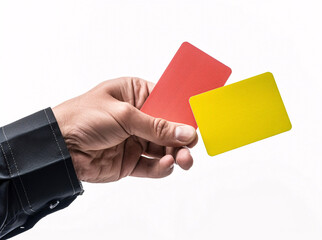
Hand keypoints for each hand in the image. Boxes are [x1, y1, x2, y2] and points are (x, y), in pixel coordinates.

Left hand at [52, 77, 197, 182]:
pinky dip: (162, 167)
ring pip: (165, 149)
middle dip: (182, 137)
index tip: (198, 120)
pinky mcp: (131, 161)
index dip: (183, 111)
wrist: (57, 148)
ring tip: (183, 159)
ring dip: (177, 154)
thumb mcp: (124, 116)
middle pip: (169, 127)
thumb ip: (157, 126)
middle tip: (191, 145)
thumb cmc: (83, 117)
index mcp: (136, 95)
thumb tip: (186, 132)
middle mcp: (138, 117)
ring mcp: (135, 140)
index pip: (167, 101)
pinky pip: (153, 165)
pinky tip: (167, 165)